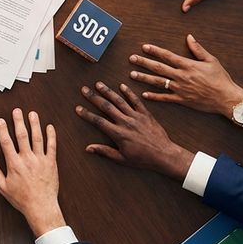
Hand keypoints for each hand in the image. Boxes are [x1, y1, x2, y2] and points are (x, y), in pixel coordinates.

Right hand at [0, 109, 64, 236]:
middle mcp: (27, 159)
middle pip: (22, 135)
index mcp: (14, 164)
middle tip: (17, 110)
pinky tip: (49, 127)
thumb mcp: (3, 187)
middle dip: (19, 121)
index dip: (3, 130)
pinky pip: (51, 146)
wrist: (41, 207)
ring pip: (37, 137)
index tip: (1, 120)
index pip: (6, 142)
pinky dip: (51, 135)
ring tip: (32, 113)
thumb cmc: (21, 199)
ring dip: (35, 124)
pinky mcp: (51, 163)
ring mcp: (40, 159)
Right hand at [75, 82, 192, 180]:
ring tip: (98, 84)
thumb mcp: (122, 159)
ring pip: (119, 101)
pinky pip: (136, 100)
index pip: (98, 121)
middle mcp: (125, 122)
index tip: (78, 108)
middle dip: (94, 97)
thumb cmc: (143, 159)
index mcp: (118, 134)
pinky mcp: (146, 114)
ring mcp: (136, 116)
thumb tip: (88, 148)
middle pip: (106, 107)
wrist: (164, 155)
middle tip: (84, 89)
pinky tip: (122, 85)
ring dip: (108, 91)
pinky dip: (128, 92)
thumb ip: (105, 152)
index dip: (86, 114)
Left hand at [129, 35, 242, 117]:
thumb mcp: (211, 60)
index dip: (155, 50)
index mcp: (188, 65)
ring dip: (144, 78)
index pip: (167, 55)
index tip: (144, 47)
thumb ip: (198, 49)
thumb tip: (189, 37)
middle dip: (143, 62)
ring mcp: (180, 89)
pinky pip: (165, 98)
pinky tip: (144, 94)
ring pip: (158, 82)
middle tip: (132, 58)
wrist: (226, 98)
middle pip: (158, 68)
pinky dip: (154, 96)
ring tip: (132, 74)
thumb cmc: (221, 78)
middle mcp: (181, 76)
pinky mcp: (182, 100)